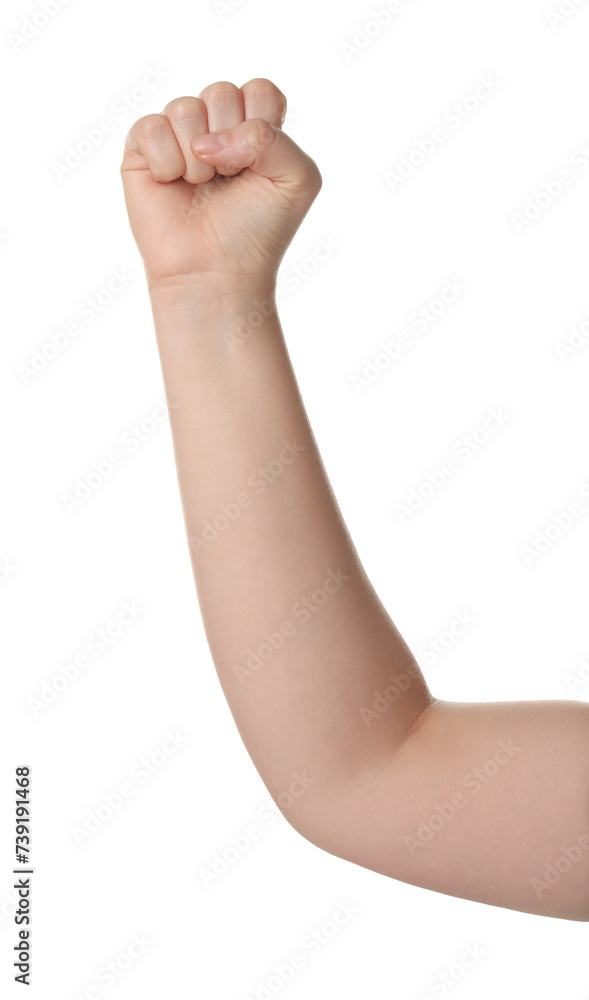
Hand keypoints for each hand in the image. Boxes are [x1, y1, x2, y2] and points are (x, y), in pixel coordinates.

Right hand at [120, 78, 321, 294]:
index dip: (260, 125)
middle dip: (229, 141)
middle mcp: (215, 129)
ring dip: (198, 158)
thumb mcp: (298, 180)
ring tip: (201, 187)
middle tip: (228, 180)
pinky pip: (150, 127)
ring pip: (184, 107)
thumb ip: (274, 137)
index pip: (259, 90)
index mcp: (254, 130)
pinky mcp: (142, 153)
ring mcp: (178, 138)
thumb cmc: (258, 231)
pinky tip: (172, 185)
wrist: (217, 272)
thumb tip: (207, 140)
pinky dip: (166, 162)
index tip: (259, 166)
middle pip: (221, 92)